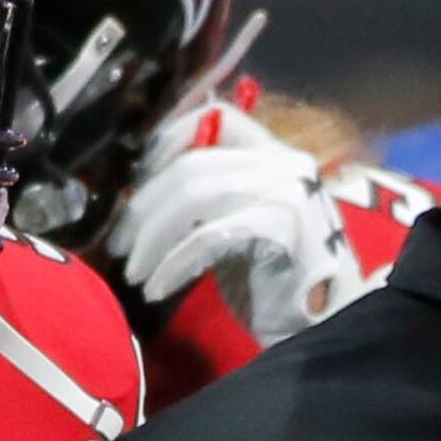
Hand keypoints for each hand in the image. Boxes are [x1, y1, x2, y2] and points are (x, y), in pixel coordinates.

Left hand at [104, 96, 366, 343]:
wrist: (323, 324)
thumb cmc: (271, 278)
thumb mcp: (234, 223)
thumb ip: (204, 196)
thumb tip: (136, 191)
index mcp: (275, 153)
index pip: (217, 117)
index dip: (167, 141)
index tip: (134, 183)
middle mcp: (285, 164)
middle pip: (191, 165)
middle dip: (142, 207)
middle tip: (117, 244)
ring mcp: (288, 193)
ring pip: (194, 196)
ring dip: (151, 238)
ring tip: (134, 272)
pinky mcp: (283, 230)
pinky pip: (209, 237)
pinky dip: (173, 263)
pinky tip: (157, 287)